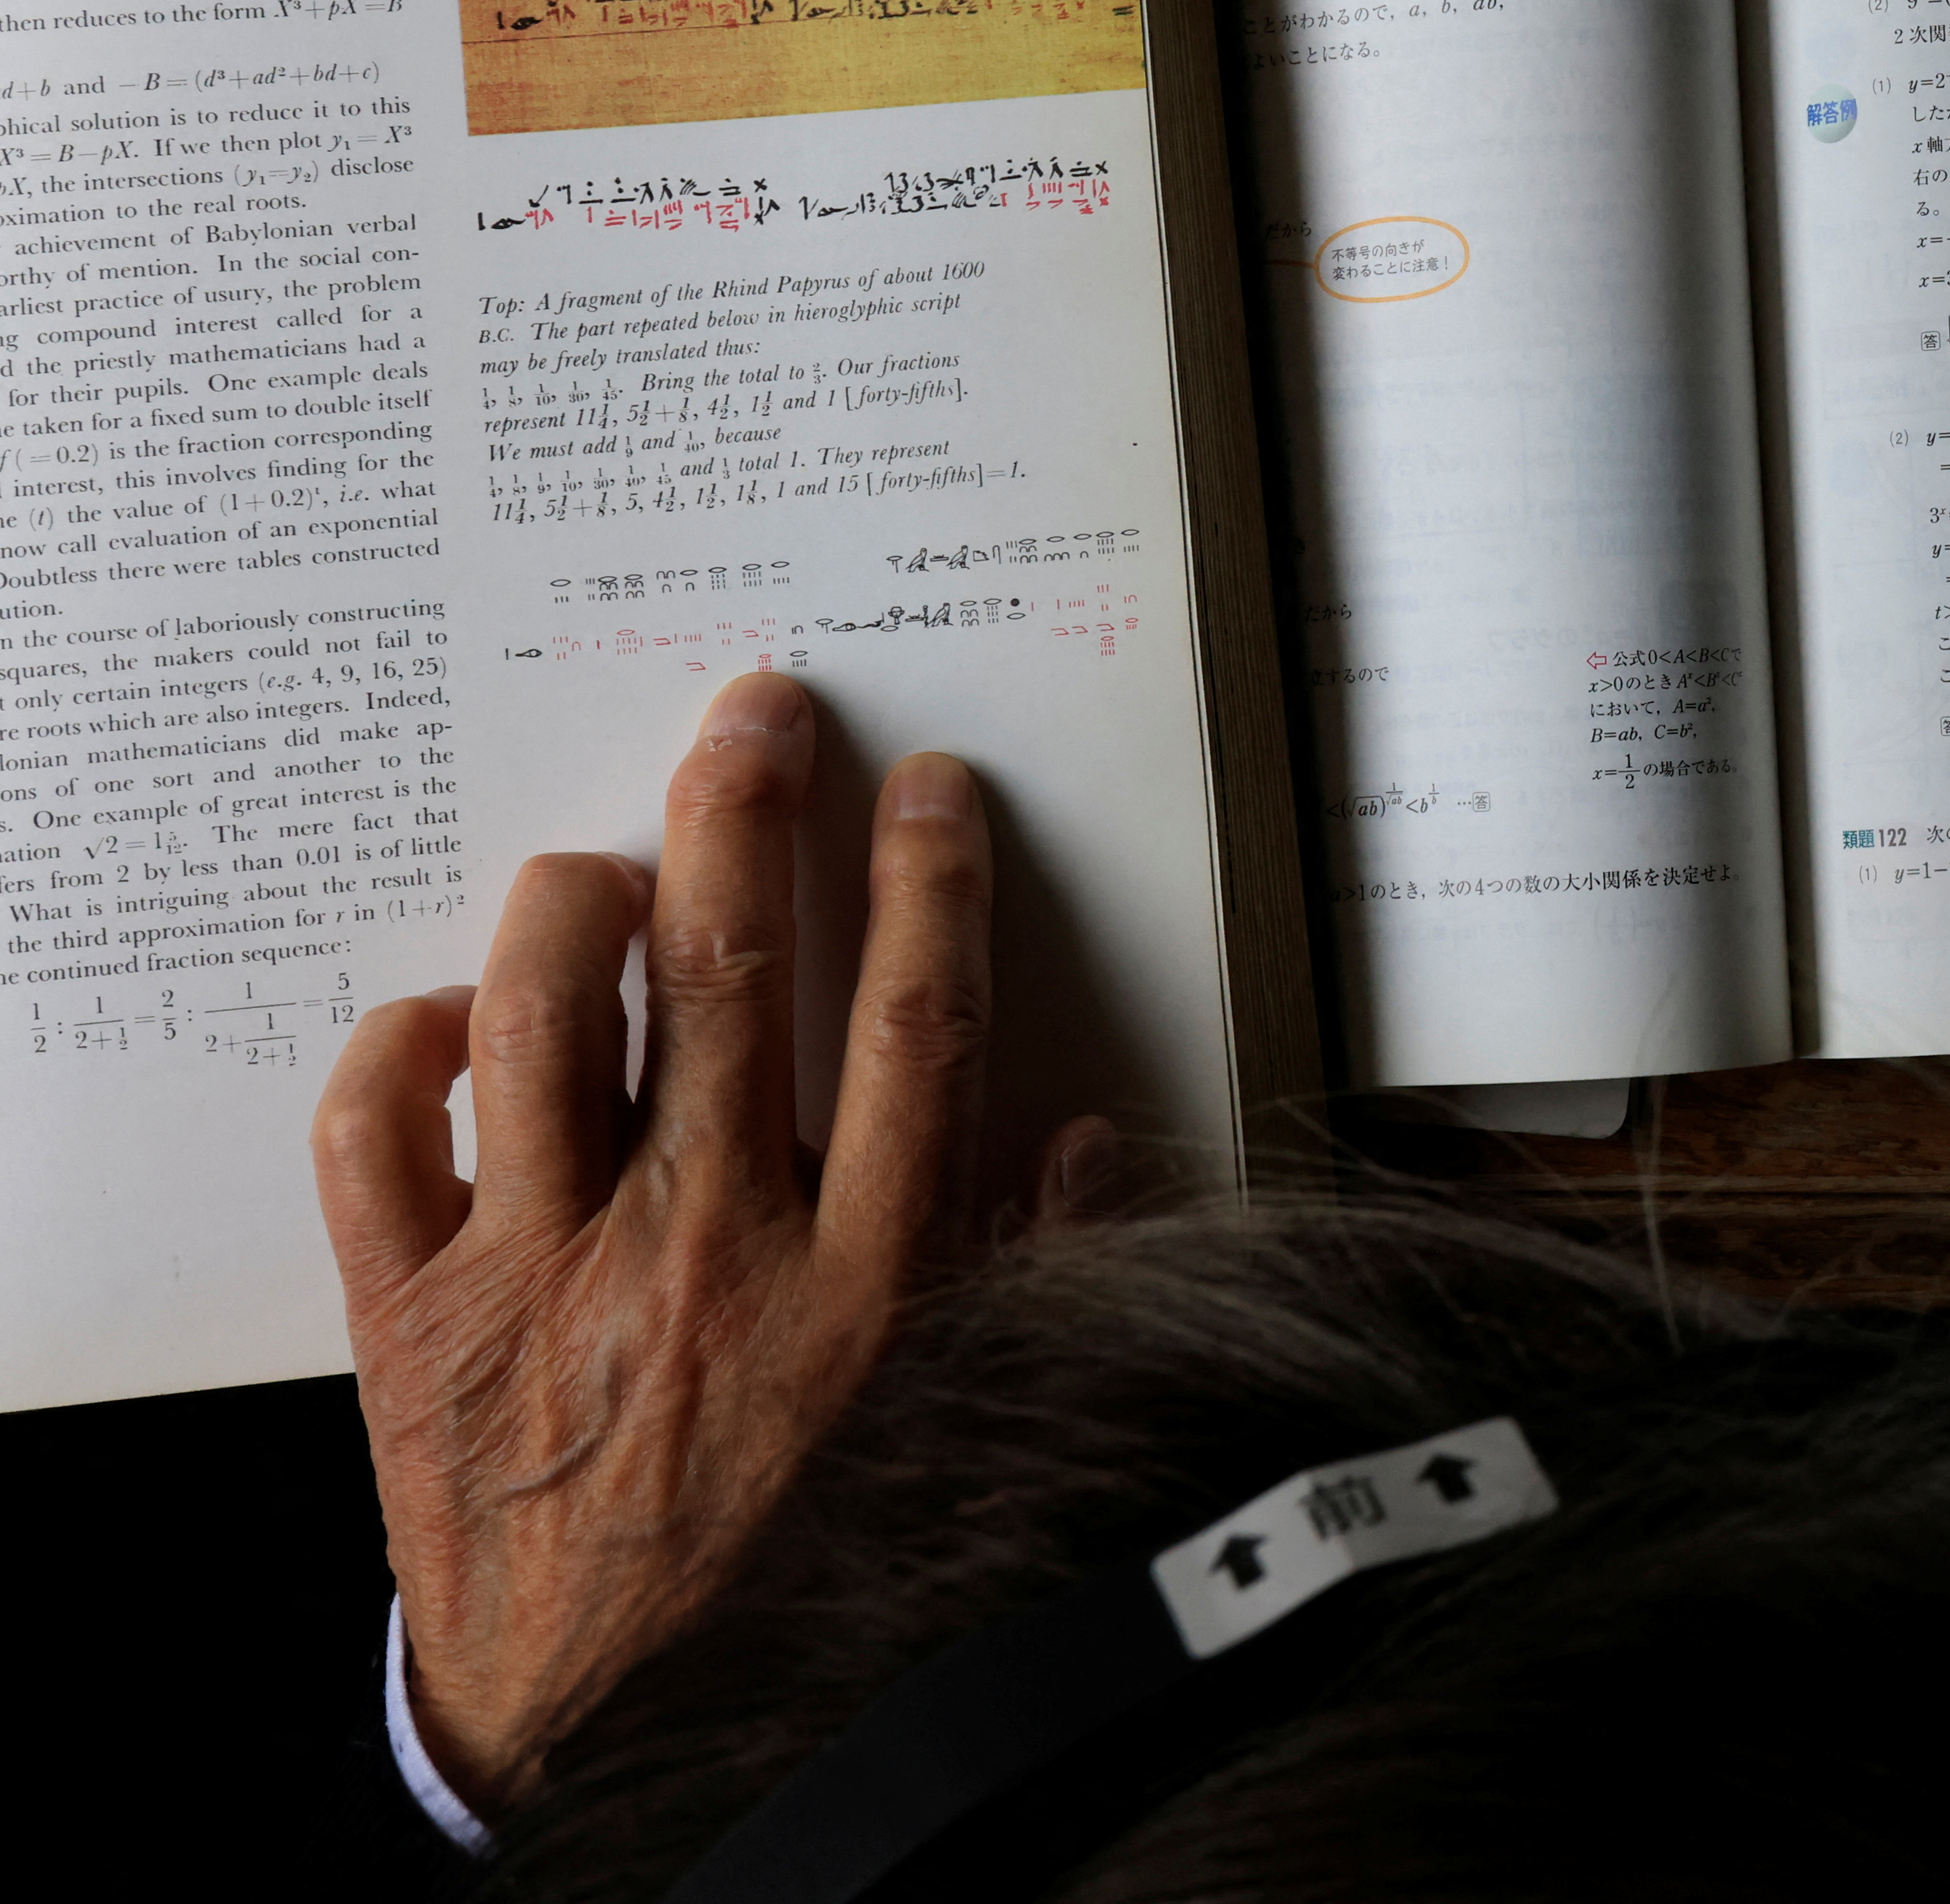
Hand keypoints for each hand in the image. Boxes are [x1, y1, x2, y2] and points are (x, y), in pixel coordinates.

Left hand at [312, 674, 1054, 1807]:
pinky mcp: (414, 1321)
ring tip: (609, 856)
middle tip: (759, 713)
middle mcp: (705, 1258)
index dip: (929, 883)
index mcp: (858, 1287)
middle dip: (749, 813)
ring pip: (541, 1017)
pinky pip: (374, 1137)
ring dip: (577, 901)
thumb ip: (1034, 1273)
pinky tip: (450, 1020)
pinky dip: (398, 1049)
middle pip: (729, 974)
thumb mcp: (961, 1419)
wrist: (615, 1731)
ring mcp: (547, 1281)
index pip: (912, 1026)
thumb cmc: (797, 1567)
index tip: (928, 793)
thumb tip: (1078, 1136)